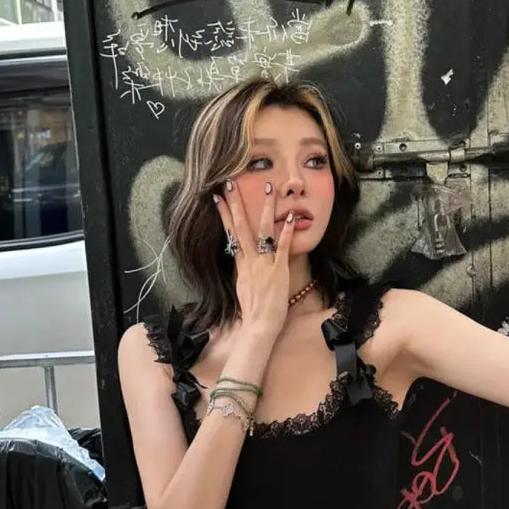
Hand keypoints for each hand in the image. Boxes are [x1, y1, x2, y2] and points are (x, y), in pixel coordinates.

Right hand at [213, 180, 295, 334]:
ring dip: (265, 210)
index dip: (224, 215)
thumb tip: (242, 259)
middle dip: (235, 204)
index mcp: (241, 265)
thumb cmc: (253, 312)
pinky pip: (283, 248)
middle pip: (240, 228)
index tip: (218, 198)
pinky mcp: (278, 271)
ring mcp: (264, 265)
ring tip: (268, 190)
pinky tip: (290, 218)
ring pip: (262, 232)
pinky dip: (286, 233)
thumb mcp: (243, 287)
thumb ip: (244, 271)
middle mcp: (250, 261)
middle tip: (230, 182)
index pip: (231, 234)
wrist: (259, 326)